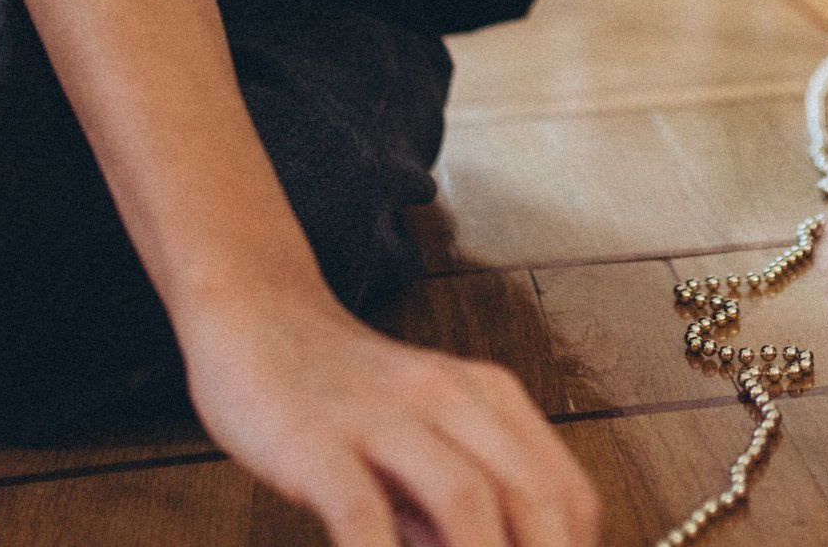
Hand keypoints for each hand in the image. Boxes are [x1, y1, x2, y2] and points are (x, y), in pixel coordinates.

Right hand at [179, 280, 599, 546]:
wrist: (258, 316)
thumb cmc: (347, 396)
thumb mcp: (424, 439)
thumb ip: (457, 508)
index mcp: (492, 400)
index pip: (570, 496)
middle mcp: (453, 399)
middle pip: (534, 499)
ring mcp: (386, 416)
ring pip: (467, 501)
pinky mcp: (318, 440)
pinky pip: (361, 512)